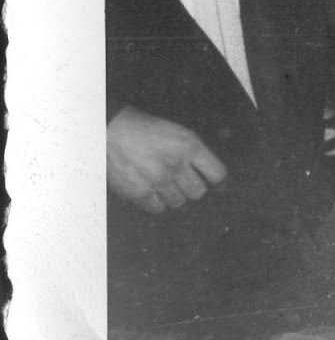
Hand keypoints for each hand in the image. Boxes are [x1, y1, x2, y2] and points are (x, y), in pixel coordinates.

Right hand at [107, 106, 226, 213]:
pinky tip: (151, 191)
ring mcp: (157, 180)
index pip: (218, 174)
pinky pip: (158, 209)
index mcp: (190, 146)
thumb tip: (211, 175)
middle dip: (192, 188)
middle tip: (181, 181)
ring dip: (173, 195)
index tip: (208, 179)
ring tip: (163, 183)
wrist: (112, 130)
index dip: (214, 179)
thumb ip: (196, 153)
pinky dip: (156, 203)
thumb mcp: (179, 133)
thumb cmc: (147, 130)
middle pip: (198, 193)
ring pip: (178, 202)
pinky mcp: (139, 192)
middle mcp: (176, 165)